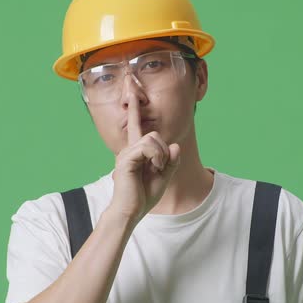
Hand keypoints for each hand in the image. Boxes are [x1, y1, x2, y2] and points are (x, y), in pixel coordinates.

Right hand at [108, 92, 180, 223]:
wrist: (130, 211)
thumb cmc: (142, 197)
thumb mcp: (163, 178)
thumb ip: (170, 162)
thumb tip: (175, 146)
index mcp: (136, 152)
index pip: (135, 125)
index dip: (133, 108)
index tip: (131, 90)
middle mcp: (129, 149)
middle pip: (154, 133)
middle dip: (164, 151)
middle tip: (160, 169)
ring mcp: (127, 153)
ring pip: (153, 139)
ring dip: (161, 155)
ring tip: (156, 170)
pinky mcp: (127, 159)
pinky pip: (148, 147)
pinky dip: (157, 158)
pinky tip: (154, 169)